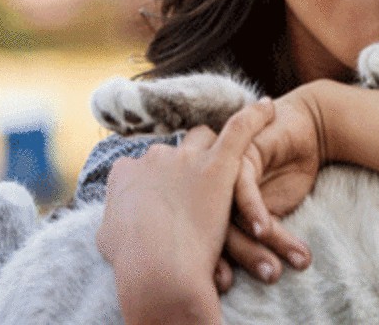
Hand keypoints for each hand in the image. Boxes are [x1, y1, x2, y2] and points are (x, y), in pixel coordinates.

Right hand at [96, 98, 273, 324]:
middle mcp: (154, 158)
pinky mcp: (219, 163)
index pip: (144, 166)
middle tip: (196, 191)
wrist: (156, 271)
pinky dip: (256, 116)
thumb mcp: (110, 243)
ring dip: (212, 150)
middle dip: (184, 167)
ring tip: (226, 164)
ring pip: (204, 138)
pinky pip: (240, 128)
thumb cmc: (133, 265)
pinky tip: (269, 108)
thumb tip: (114, 228)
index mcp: (126, 174)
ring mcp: (186, 158)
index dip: (157, 182)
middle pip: (173, 151)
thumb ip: (115, 225)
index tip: (165, 199)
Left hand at [215, 82, 326, 288]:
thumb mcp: (268, 208)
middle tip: (256, 280)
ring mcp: (221, 170)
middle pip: (209, 229)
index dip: (211, 265)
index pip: (198, 238)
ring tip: (273, 270)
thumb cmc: (283, 171)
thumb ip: (251, 232)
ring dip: (253, 244)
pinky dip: (254, 210)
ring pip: (229, 214)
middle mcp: (208, 186)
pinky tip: (265, 229)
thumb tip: (244, 271)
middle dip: (235, 259)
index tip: (226, 286)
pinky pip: (243, 187)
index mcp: (205, 200)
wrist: (305, 130)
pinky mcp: (241, 155)